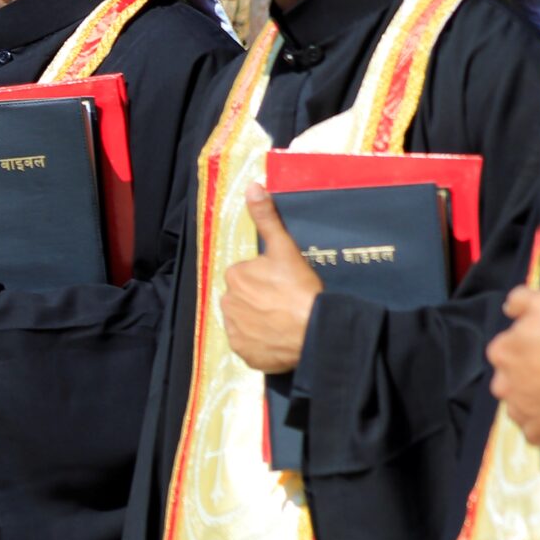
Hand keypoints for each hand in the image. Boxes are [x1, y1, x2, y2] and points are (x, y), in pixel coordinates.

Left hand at [220, 185, 322, 373]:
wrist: (313, 331)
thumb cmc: (299, 288)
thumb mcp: (284, 248)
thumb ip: (267, 218)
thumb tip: (253, 186)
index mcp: (234, 276)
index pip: (246, 274)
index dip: (266, 278)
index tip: (283, 283)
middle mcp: (226, 303)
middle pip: (244, 296)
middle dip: (260, 298)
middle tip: (284, 302)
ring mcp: (234, 330)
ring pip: (245, 319)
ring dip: (259, 319)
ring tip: (283, 320)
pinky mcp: (243, 353)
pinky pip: (249, 343)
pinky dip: (260, 341)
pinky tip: (278, 337)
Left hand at [486, 285, 539, 446]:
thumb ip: (521, 300)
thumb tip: (508, 307)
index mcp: (501, 352)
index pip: (506, 350)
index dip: (527, 349)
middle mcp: (501, 384)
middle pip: (510, 379)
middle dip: (526, 377)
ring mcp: (518, 411)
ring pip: (521, 405)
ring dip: (535, 401)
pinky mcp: (535, 432)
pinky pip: (536, 430)